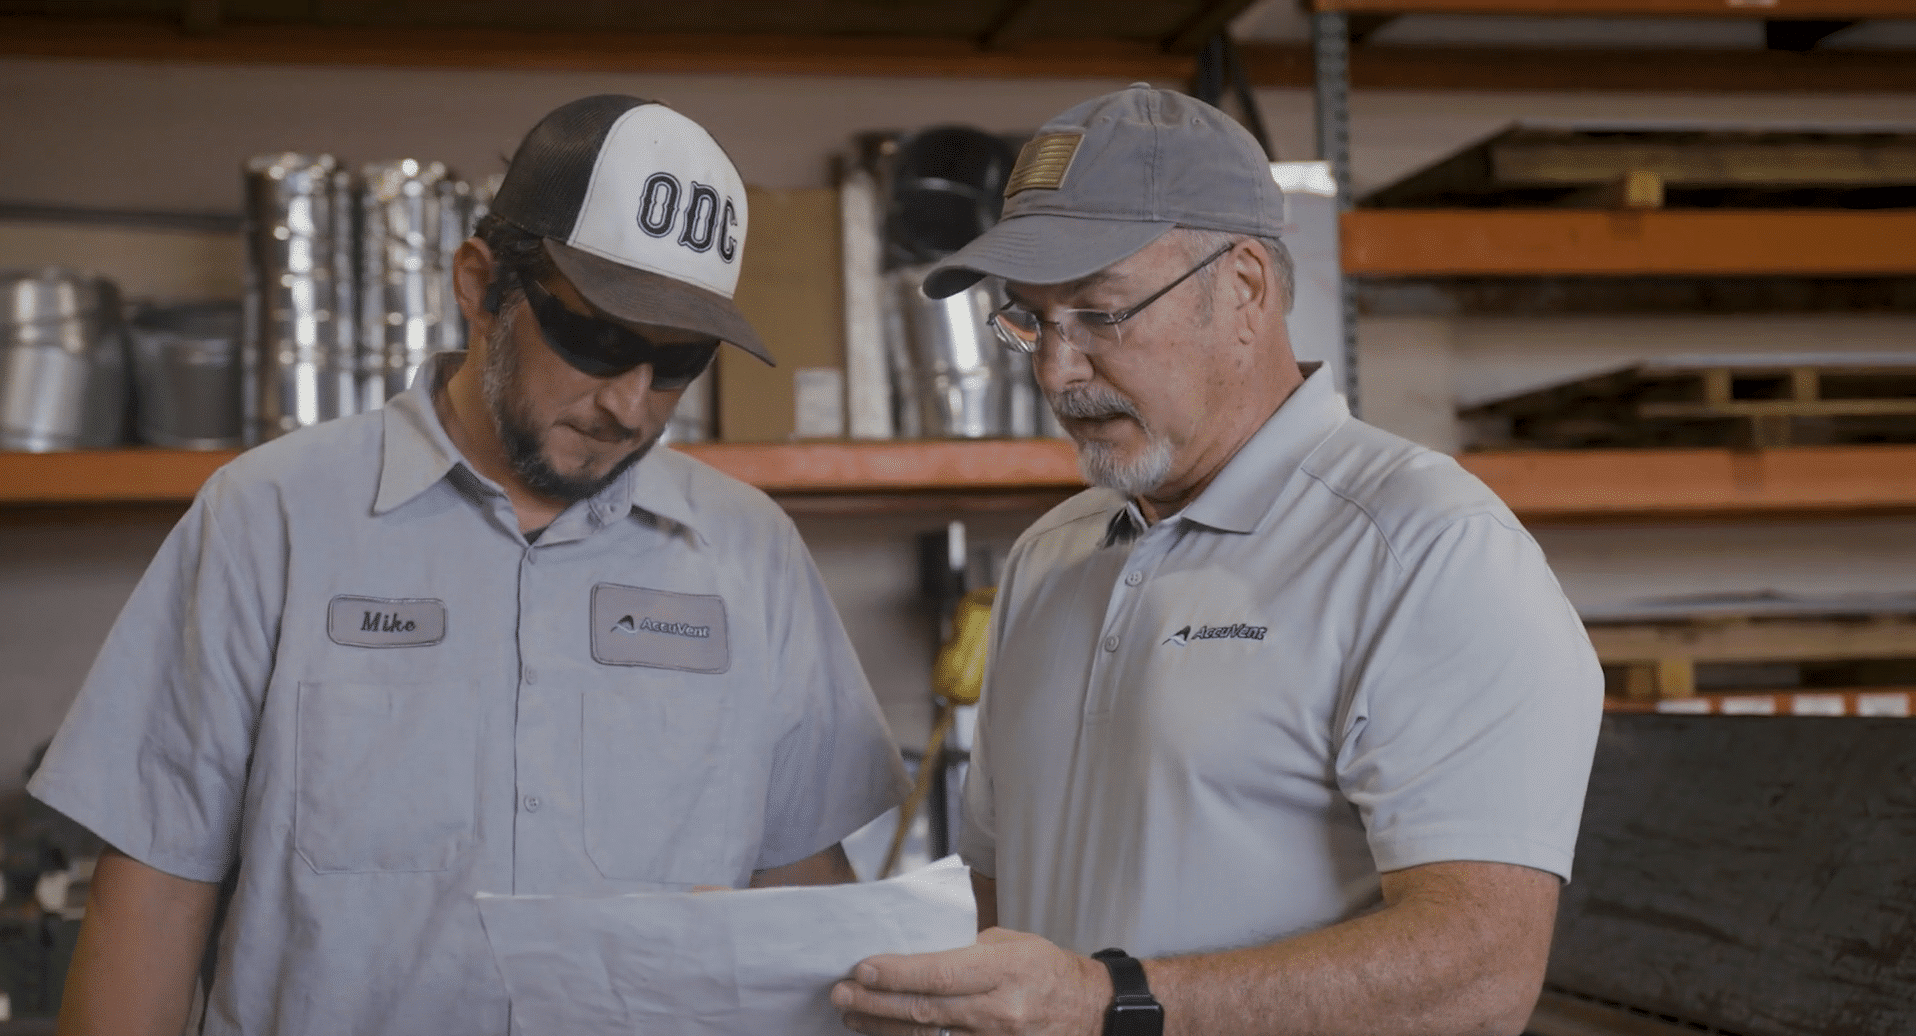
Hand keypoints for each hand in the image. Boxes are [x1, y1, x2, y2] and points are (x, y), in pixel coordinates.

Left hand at [831, 927, 1110, 1035]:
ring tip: (851, 1015)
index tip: (862, 969)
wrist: (1090, 1012)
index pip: (940, 973)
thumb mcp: (1012, 943)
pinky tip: (885, 1035)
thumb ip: (965, 949)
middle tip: (840, 994)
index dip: (897, 974)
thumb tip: (915, 951)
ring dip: (883, 1028)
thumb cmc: (1047, 970)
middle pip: (925, 1010)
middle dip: (875, 1003)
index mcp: (1006, 969)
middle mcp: (999, 1010)